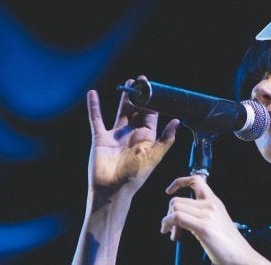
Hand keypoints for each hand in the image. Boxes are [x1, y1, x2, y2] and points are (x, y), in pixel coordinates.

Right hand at [87, 76, 178, 197]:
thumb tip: (177, 121)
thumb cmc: (135, 176)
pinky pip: (96, 119)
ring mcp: (116, 135)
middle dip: (140, 95)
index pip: (152, 114)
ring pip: (121, 111)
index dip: (154, 101)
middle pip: (137, 110)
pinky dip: (94, 106)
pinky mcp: (100, 138)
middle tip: (141, 80)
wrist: (112, 190)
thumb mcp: (154, 156)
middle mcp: (132, 134)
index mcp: (147, 138)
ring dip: (124, 97)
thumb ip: (166, 139)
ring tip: (128, 82)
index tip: (154, 87)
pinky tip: (92, 94)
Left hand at [160, 176, 269, 264]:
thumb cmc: (229, 245)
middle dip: (169, 214)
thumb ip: (201, 215)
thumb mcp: (216, 222)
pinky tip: (173, 234)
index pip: (195, 180)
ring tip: (174, 234)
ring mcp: (207, 215)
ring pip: (175, 207)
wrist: (241, 257)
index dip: (179, 182)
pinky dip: (168, 224)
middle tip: (172, 228)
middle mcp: (211, 205)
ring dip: (167, 221)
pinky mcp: (203, 227)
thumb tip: (181, 218)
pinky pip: (177, 217)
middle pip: (178, 199)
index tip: (169, 190)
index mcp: (215, 202)